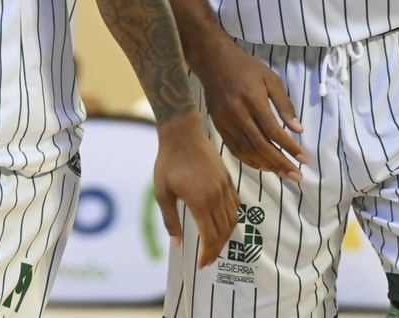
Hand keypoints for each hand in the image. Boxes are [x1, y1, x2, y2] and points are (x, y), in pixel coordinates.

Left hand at [153, 114, 239, 268]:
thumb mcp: (162, 193)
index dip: (208, 254)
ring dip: (226, 235)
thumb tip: (177, 242)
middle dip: (216, 249)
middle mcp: (217, 197)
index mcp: (201, 202)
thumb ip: (170, 220)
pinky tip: (223, 221)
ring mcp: (225, 187)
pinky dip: (232, 217)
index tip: (202, 265)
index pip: (210, 237)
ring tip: (215, 244)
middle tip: (208, 260)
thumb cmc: (168, 162)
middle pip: (223, 231)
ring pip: (232, 219)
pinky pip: (235, 204)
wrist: (182, 133)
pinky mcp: (227, 178)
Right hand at [193, 34, 306, 180]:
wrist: (214, 62)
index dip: (290, 147)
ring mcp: (226, 122)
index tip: (304, 159)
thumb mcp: (271, 79)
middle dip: (281, 163)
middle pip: (261, 146)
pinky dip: (249, 160)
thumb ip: (285, 104)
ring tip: (283, 173)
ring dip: (267, 165)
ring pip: (248, 150)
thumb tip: (298, 129)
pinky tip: (262, 166)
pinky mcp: (219, 126)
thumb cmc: (247, 68)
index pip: (274, 131)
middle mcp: (239, 114)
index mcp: (254, 101)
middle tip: (296, 176)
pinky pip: (234, 149)